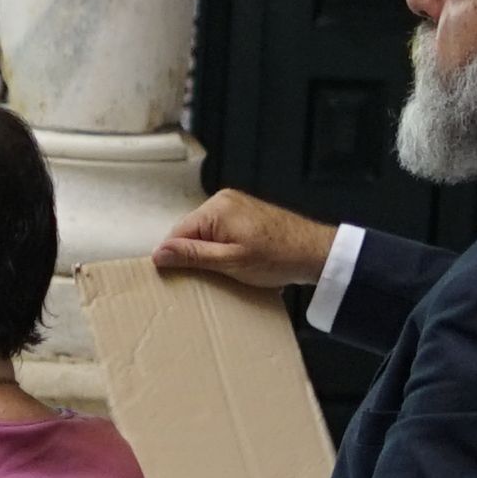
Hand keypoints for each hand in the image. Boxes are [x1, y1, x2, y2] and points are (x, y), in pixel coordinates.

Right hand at [154, 188, 339, 293]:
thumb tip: (158, 254)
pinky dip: (225, 246)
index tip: (185, 277)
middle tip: (214, 275)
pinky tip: (239, 260)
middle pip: (191, 232)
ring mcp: (236, 204)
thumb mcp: (230, 261)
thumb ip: (192, 255)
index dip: (178, 257)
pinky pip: (222, 230)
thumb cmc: (277, 258)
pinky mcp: (247, 212)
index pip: (177, 233)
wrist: (318, 253)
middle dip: (197, 254)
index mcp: (215, 208)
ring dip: (212, 252)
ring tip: (230, 269)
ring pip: (206, 233)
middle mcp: (223, 200)